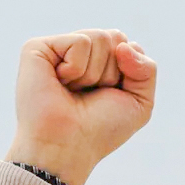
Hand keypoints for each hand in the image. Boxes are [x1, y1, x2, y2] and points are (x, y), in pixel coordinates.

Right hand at [3, 28, 156, 184]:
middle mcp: (76, 53)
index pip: (126, 44)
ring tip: (72, 91)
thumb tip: (124, 46)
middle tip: (88, 95)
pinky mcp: (37, 48)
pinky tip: (60, 83)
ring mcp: (56, 49)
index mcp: (96, 62)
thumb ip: (147, 68)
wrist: (67, 148)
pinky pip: (80, 41)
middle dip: (111, 71)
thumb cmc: (98, 131)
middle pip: (115, 36)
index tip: (105, 97)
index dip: (126, 73)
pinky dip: (76, 68)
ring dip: (93, 73)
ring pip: (99, 37)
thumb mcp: (139, 103)